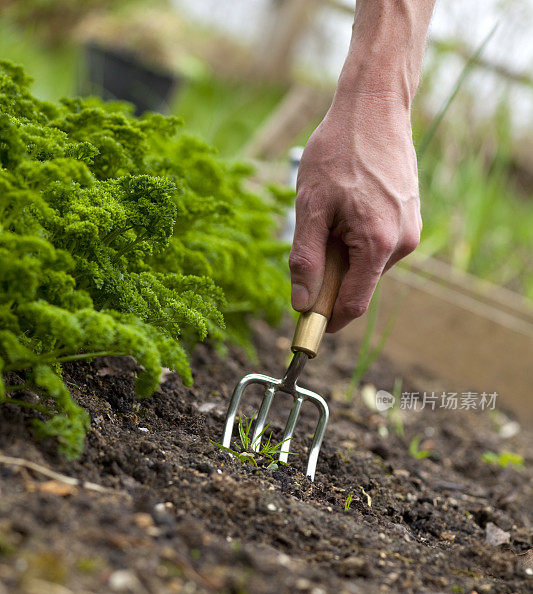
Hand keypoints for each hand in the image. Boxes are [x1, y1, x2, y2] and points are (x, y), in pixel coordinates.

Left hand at [289, 93, 421, 332]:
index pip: (353, 305)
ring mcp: (411, 231)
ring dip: (344, 257)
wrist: (375, 107)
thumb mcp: (310, 206)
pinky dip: (357, 242)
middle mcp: (403, 244)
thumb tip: (300, 302)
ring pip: (368, 266)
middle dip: (332, 281)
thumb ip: (306, 259)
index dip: (327, 320)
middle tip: (308, 250)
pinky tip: (347, 209)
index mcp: (378, 244)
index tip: (304, 325)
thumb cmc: (339, 151)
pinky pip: (377, 247)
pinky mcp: (411, 220)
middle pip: (360, 286)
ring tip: (330, 215)